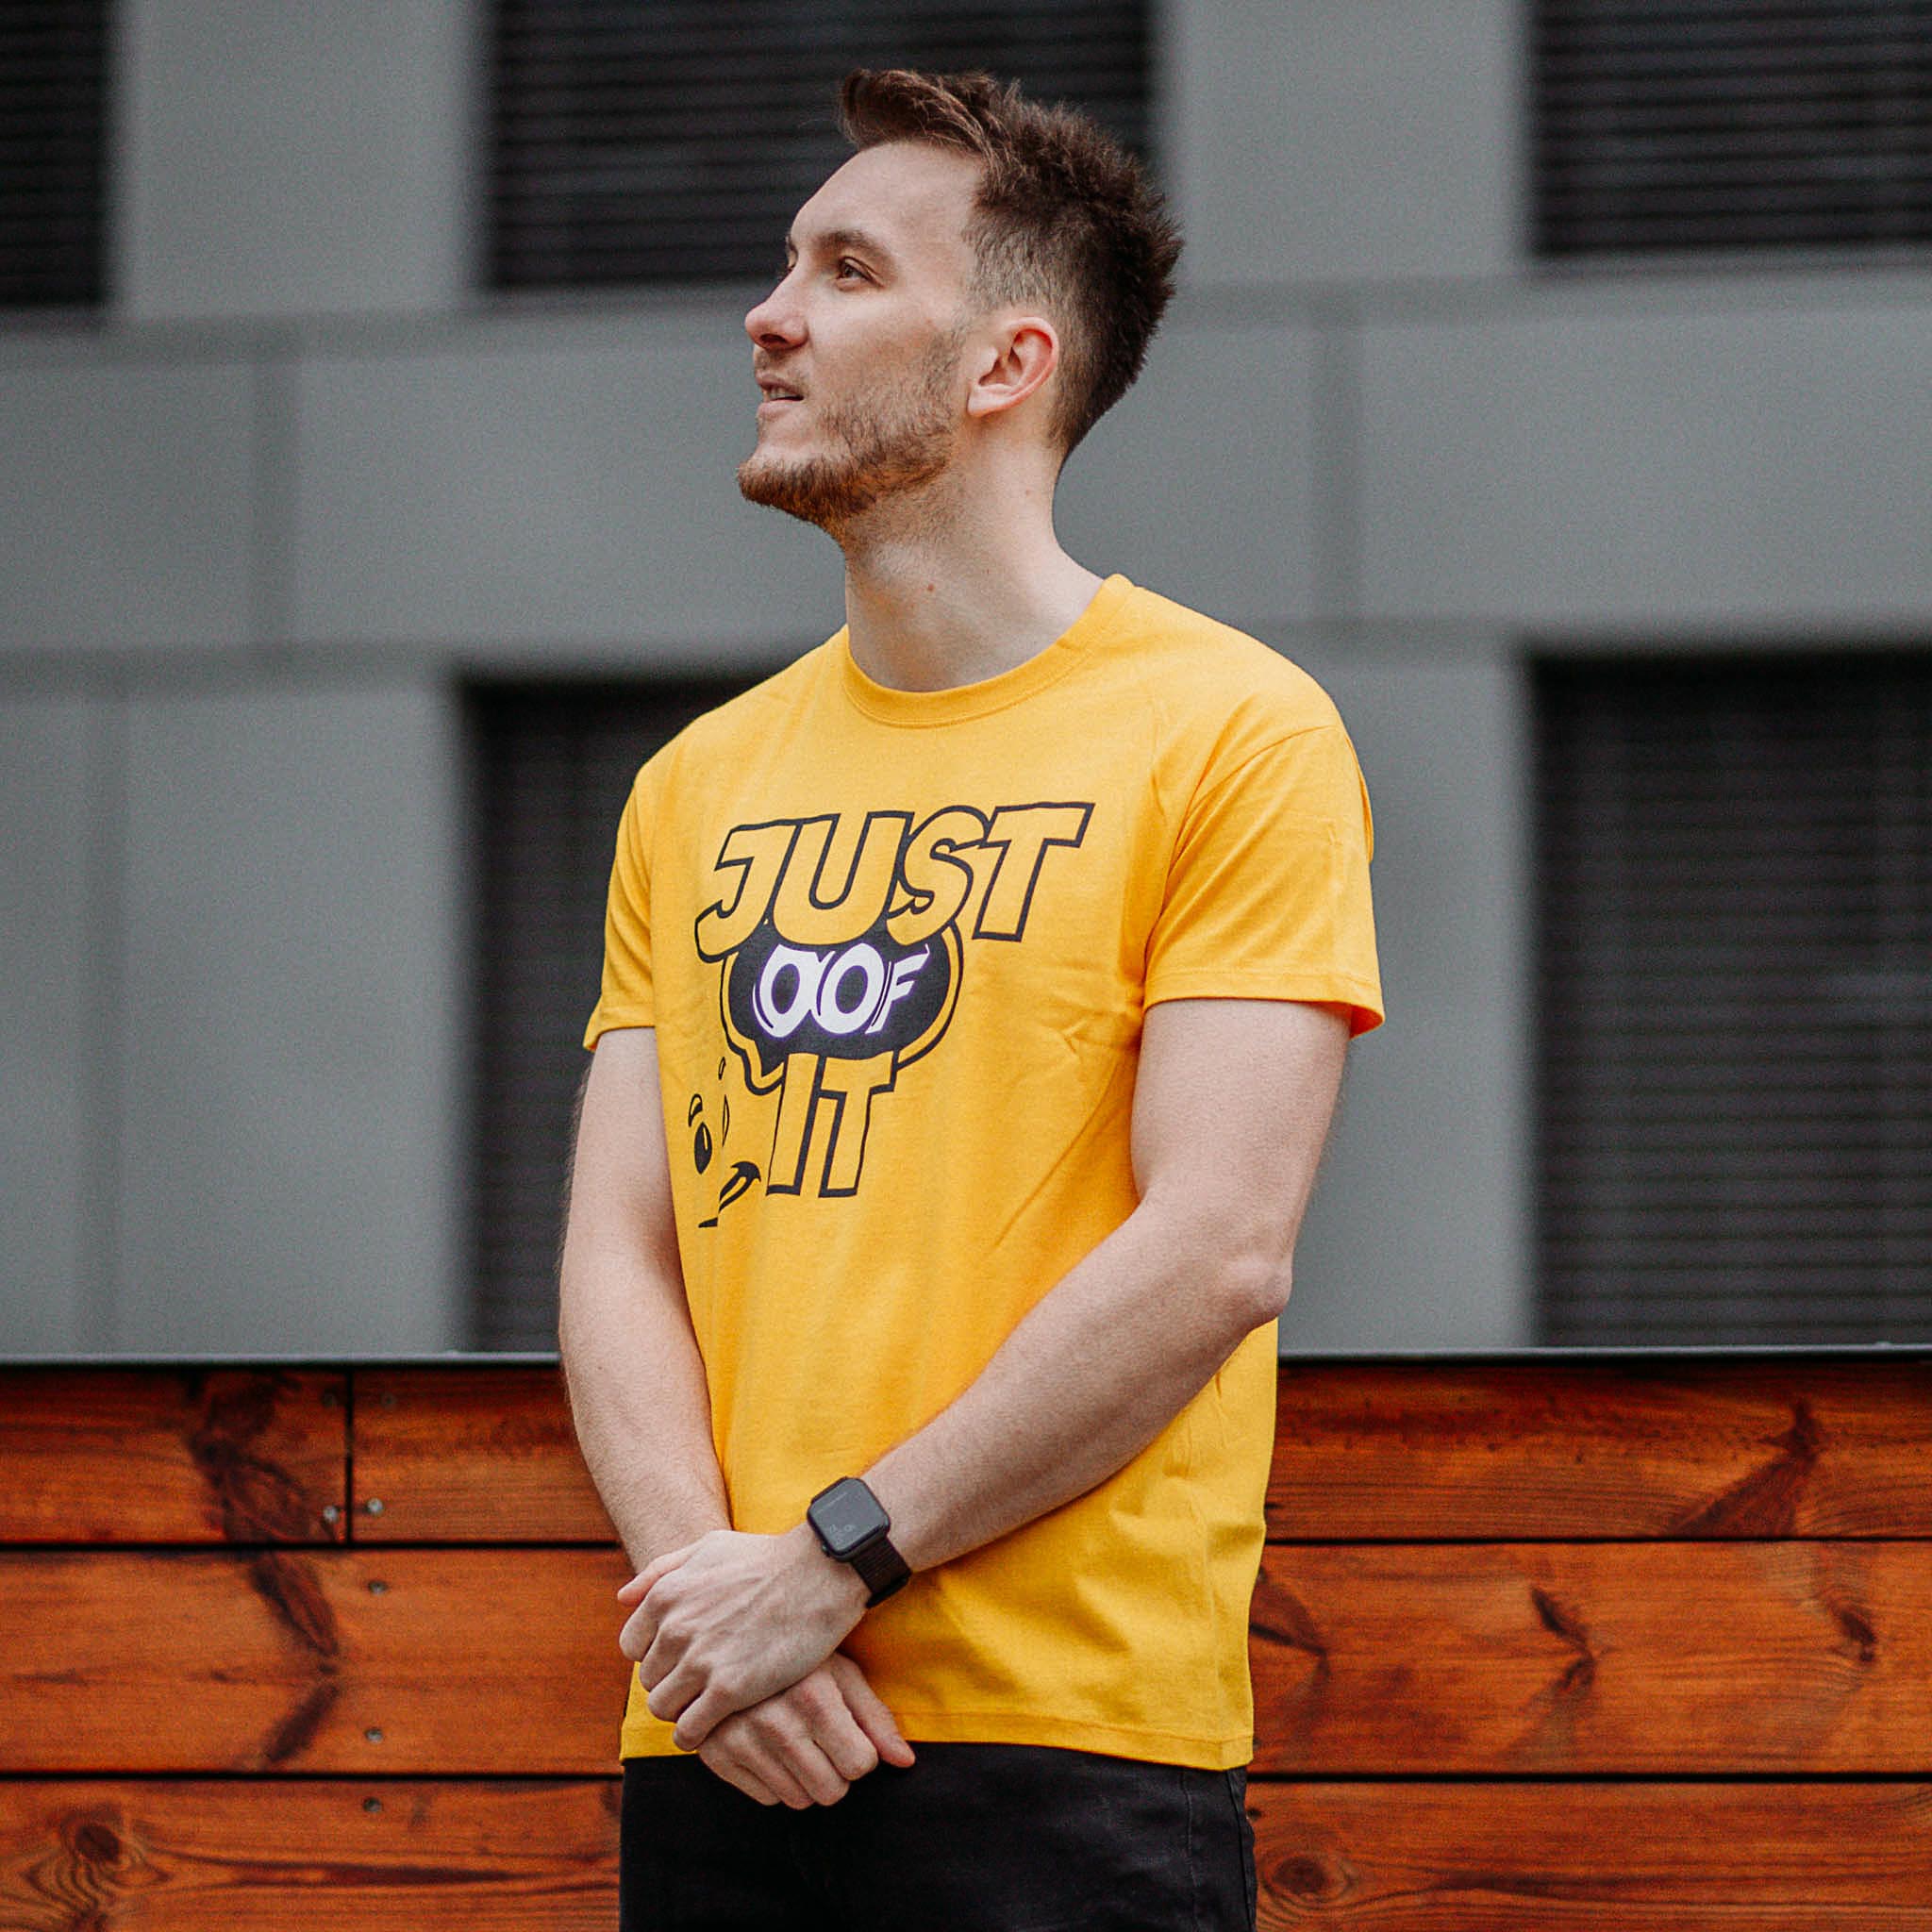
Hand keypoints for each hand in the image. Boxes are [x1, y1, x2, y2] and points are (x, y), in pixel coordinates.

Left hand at [618, 1524, 868, 1749]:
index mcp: (666, 1596)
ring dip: (681, 1710)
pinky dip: (696, 1734)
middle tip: (701, 1684)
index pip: (632, 1646)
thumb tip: (622, 1599)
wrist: (819, 1573)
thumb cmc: (767, 1558)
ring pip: (663, 1708)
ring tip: (707, 1706)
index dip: (658, 1654)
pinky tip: (715, 1725)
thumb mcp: (708, 1547)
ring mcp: (700, 1661)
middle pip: (650, 1679)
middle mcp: (675, 1628)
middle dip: (672, 1682)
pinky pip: (689, 1731)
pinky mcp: (729, 1690)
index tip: (682, 1658)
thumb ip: (662, 1570)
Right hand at [695, 1652, 914, 1807]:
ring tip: (798, 1740)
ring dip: (806, 1778)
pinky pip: (766, 1798)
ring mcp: (741, 1740)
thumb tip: (906, 1762)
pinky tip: (770, 1746)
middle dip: (836, 1772)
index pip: (861, 1765)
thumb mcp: (842, 1673)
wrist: (730, 1639)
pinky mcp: (716, 1755)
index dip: (862, 1752)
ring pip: (799, 1800)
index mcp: (814, 1697)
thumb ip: (876, 1718)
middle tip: (825, 1742)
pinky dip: (775, 1779)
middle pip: (831, 1791)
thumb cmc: (801, 1657)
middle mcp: (776, 1722)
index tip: (850, 1733)